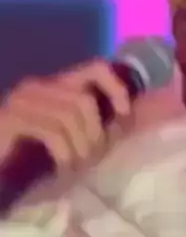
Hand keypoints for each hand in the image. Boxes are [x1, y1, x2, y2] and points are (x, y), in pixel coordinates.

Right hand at [0, 60, 131, 171]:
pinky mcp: (11, 120)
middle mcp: (37, 87)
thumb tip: (124, 126)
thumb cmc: (26, 155)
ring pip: (70, 115)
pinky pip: (52, 132)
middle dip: (95, 133)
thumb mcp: (64, 138)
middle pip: (84, 100)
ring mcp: (22, 101)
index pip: (96, 68)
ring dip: (80, 147)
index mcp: (54, 86)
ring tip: (76, 167)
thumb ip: (89, 128)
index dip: (117, 89)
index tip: (124, 116)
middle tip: (92, 159)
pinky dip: (64, 154)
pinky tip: (61, 168)